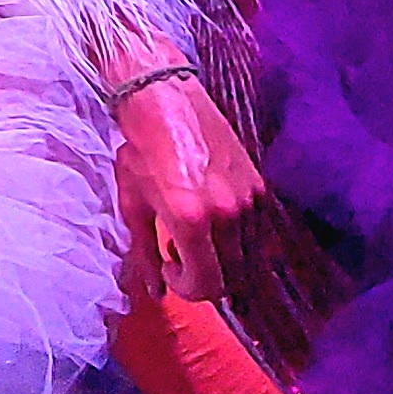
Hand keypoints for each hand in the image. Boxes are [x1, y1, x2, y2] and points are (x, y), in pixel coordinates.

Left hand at [111, 72, 270, 308]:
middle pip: (232, 277)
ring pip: (247, 255)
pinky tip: (213, 217)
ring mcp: (248, 198)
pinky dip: (237, 237)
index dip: (188, 290)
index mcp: (192, 220)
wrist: (164, 100)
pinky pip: (256, 230)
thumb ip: (145, 254)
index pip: (208, 284)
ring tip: (196, 234)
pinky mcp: (260, 184)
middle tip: (181, 255)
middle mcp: (227, 213)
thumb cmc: (141, 152)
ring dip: (222, 257)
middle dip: (205, 277)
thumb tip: (156, 293)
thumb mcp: (133, 205)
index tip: (170, 270)